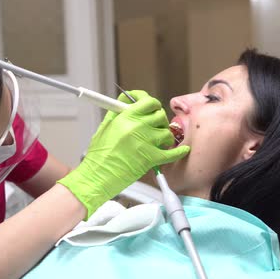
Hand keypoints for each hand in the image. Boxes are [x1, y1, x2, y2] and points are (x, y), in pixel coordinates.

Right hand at [58, 91, 189, 218]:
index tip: (151, 106)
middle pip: (159, 115)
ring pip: (167, 132)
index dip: (151, 103)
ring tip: (160, 140)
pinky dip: (179, 152)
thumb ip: (118, 113)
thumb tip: (127, 103)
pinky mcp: (151, 158)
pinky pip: (171, 153)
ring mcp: (145, 142)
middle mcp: (136, 127)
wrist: (97, 177)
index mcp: (124, 117)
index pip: (147, 101)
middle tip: (156, 125)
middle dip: (159, 120)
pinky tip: (182, 150)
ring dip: (165, 136)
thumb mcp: (105, 127)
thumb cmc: (99, 156)